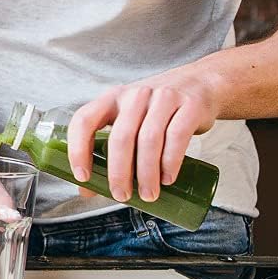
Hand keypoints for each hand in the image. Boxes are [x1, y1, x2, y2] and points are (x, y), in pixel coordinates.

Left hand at [67, 79, 220, 203]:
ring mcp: (162, 98)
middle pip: (121, 136)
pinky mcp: (189, 106)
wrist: (199, 83)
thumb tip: (87, 189)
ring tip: (148, 194)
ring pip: (149, 140)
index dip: (78, 149)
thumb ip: (109, 150)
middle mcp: (135, 95)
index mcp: (111, 99)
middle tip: (121, 195)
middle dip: (119, 171)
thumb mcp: (130, 121)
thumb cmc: (156, 110)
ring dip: (146, 173)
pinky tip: (167, 179)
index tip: (83, 176)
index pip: (84, 120)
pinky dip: (170, 162)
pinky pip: (176, 136)